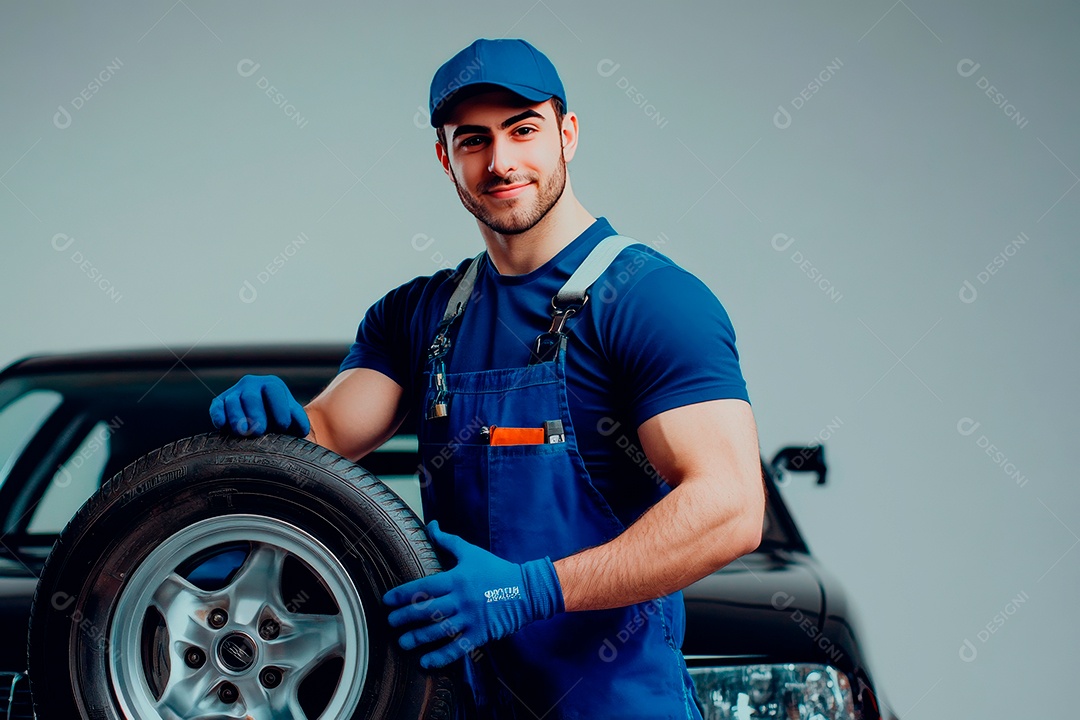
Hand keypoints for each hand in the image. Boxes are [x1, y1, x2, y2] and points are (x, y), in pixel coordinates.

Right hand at [209, 375, 309, 436]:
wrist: (263, 421)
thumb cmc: (280, 419)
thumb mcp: (292, 417)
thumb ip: (299, 420)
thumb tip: (302, 429)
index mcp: (272, 385)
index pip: (275, 392)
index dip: (279, 408)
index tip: (283, 426)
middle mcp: (252, 384)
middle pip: (252, 397)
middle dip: (255, 414)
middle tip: (259, 431)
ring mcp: (235, 393)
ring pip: (233, 402)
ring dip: (237, 418)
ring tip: (243, 433)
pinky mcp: (220, 403)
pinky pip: (217, 406)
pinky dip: (218, 414)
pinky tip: (221, 425)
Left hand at [382, 521, 563, 668]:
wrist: (526, 590)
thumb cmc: (495, 569)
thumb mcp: (471, 552)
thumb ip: (448, 541)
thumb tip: (431, 525)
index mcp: (457, 578)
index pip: (423, 587)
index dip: (403, 594)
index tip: (387, 600)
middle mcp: (461, 599)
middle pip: (427, 610)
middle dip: (405, 617)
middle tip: (390, 622)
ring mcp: (471, 618)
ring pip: (439, 631)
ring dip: (418, 638)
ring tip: (402, 643)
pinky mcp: (480, 634)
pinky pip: (457, 647)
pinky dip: (441, 656)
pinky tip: (425, 662)